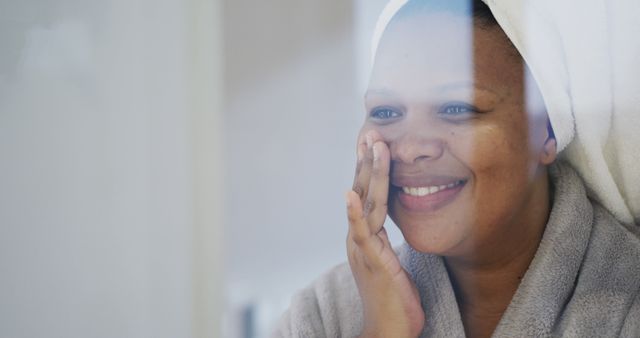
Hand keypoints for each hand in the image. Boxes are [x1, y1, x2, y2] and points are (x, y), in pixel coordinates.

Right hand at [346, 131, 424, 337]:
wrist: (387, 332)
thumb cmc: (393, 302)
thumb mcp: (391, 264)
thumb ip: (385, 243)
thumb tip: (387, 228)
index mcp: (367, 238)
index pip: (369, 196)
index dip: (371, 170)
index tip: (375, 144)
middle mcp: (360, 238)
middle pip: (364, 193)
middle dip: (368, 162)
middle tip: (372, 133)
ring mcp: (362, 248)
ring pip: (366, 204)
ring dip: (369, 174)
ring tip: (373, 147)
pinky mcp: (370, 261)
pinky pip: (361, 232)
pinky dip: (354, 212)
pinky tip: (350, 193)